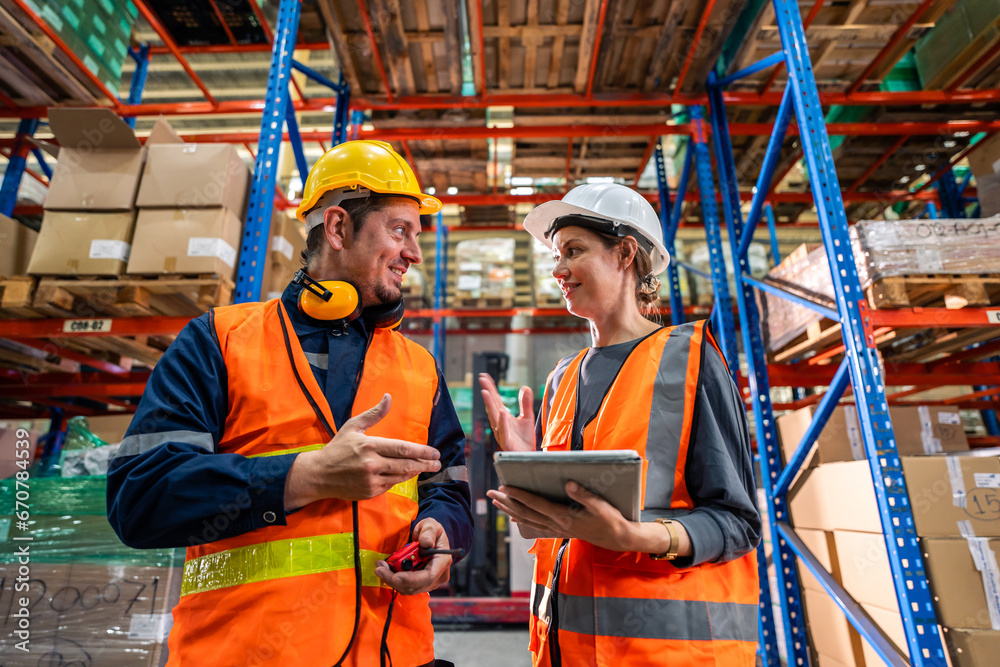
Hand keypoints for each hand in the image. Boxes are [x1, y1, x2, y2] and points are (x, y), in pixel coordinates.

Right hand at [284, 394, 440, 509]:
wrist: (319, 474)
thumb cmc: (337, 448)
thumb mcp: (353, 426)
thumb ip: (374, 413)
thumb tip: (389, 397)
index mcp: (370, 445)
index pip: (403, 448)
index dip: (422, 451)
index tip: (435, 452)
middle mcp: (372, 464)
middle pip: (406, 464)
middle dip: (425, 464)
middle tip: (438, 463)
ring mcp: (371, 480)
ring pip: (401, 476)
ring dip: (416, 472)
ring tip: (428, 468)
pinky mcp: (369, 492)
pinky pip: (391, 485)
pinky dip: (401, 479)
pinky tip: (408, 474)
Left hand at [375, 519, 452, 594]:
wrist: (428, 538)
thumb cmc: (430, 531)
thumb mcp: (431, 525)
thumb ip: (428, 532)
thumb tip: (425, 542)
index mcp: (442, 562)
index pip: (428, 577)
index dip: (411, 579)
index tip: (396, 576)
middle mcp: (437, 576)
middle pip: (415, 586)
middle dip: (395, 579)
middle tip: (380, 568)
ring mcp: (428, 582)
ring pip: (408, 588)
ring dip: (391, 580)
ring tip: (380, 567)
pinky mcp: (419, 584)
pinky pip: (404, 586)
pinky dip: (393, 580)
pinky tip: (385, 570)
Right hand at [478, 374, 534, 451]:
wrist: (528, 456)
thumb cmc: (524, 440)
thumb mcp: (527, 417)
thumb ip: (525, 403)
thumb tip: (525, 387)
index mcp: (503, 416)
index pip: (495, 399)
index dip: (490, 387)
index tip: (484, 376)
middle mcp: (499, 423)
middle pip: (491, 405)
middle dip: (487, 392)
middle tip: (482, 380)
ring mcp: (501, 432)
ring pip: (493, 417)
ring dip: (489, 404)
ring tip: (486, 392)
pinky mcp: (506, 442)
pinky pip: (503, 431)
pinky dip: (502, 422)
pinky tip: (502, 412)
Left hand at [487, 481, 636, 551]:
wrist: (617, 538)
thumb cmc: (611, 520)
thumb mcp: (601, 506)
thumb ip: (584, 495)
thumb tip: (569, 483)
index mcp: (565, 517)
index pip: (536, 505)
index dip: (519, 495)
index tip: (505, 487)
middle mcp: (557, 525)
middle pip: (526, 513)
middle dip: (507, 502)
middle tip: (491, 493)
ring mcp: (557, 529)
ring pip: (528, 520)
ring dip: (511, 510)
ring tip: (496, 502)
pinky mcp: (560, 530)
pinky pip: (535, 525)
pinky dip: (522, 520)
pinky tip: (514, 516)